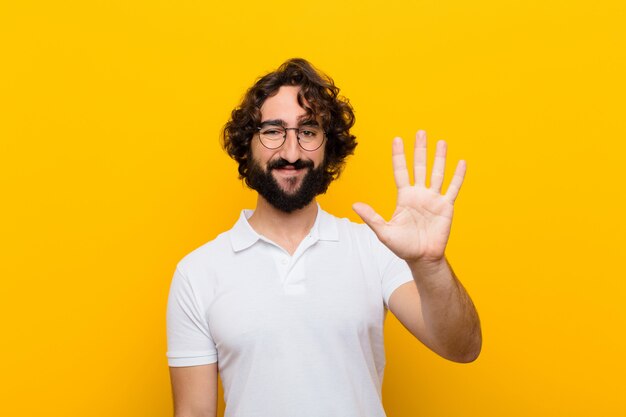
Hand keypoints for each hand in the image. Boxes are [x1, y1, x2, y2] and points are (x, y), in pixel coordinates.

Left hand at [353, 130, 465, 264]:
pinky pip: (453, 189)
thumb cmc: (403, 246)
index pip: (401, 171)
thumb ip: (371, 217)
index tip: (397, 139)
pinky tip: (461, 163)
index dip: (399, 156)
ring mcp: (433, 199)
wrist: (422, 258)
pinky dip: (457, 176)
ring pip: (437, 173)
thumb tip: (355, 205)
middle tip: (421, 132)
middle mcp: (419, 194)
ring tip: (441, 142)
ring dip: (439, 158)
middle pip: (420, 167)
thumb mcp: (384, 231)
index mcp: (404, 197)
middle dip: (420, 150)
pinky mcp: (446, 207)